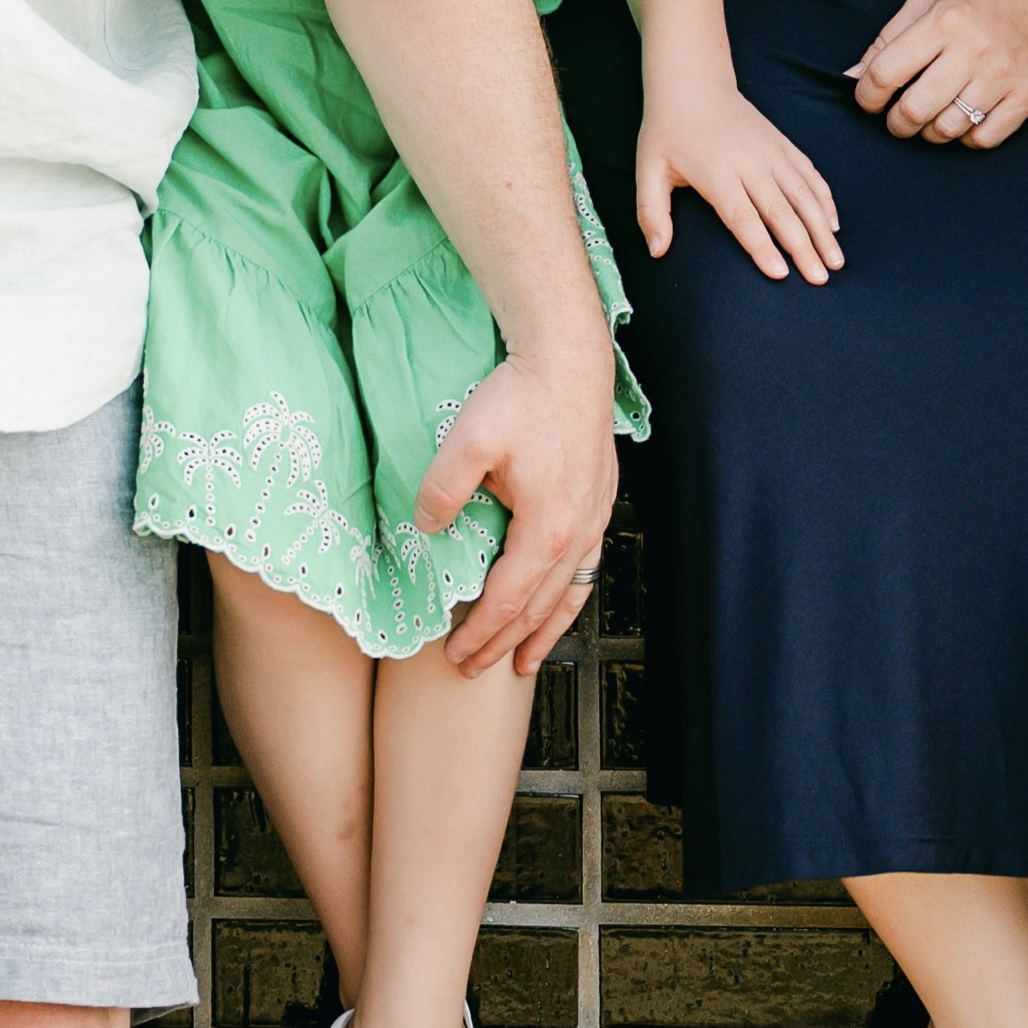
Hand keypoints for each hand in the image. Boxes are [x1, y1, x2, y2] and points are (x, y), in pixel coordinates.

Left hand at [419, 353, 621, 679]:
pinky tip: (561, 604)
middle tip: (473, 668)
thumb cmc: (522, 395)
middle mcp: (578, 533)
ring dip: (544, 632)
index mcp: (547, 526)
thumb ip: (443, 489)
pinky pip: (586, 569)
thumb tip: (428, 527)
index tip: (455, 653)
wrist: (569, 359)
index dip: (480, 631)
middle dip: (504, 642)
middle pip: (538, 607)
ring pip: (569, 595)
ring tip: (524, 663)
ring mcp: (595, 520)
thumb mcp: (468, 440)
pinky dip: (570, 599)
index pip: (508, 598)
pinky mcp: (599, 503)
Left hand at [637, 64, 839, 281]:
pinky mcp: (783, 144)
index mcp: (716, 172)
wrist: (693, 82)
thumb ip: (651, 212)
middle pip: (781, 211)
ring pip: (804, 194)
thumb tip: (656, 251)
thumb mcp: (647, 168)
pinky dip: (825, 200)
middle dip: (803, 247)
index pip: (743, 216)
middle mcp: (750, 162)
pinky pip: (810, 174)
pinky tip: (833, 225)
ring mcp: (771, 151)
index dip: (762, 246)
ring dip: (822, 228)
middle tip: (820, 280)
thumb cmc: (667, 129)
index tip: (780, 273)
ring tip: (835, 260)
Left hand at [849, 0, 1027, 146]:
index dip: (866, 95)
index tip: (869, 99)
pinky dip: (967, 137)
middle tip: (898, 117)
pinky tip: (965, 119)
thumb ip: (889, 38)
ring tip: (932, 116)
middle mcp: (973, 49)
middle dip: (896, 123)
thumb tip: (853, 77)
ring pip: (948, 130)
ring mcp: (1004, 75)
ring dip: (930, 132)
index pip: (885, 74)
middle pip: (913, 111)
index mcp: (943, 21)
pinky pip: (984, 138)